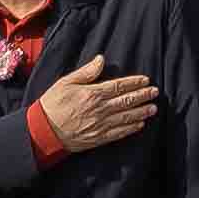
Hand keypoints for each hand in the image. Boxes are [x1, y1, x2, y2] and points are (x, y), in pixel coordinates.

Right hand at [30, 54, 160, 151]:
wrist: (43, 131)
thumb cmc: (53, 104)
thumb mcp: (66, 82)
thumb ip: (86, 72)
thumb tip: (101, 59)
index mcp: (93, 94)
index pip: (119, 86)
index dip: (134, 83)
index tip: (145, 80)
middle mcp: (100, 109)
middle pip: (127, 101)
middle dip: (143, 96)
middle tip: (155, 92)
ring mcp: (100, 125)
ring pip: (126, 117)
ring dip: (142, 112)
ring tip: (153, 108)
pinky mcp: (98, 138)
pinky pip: (119, 133)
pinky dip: (131, 128)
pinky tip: (140, 124)